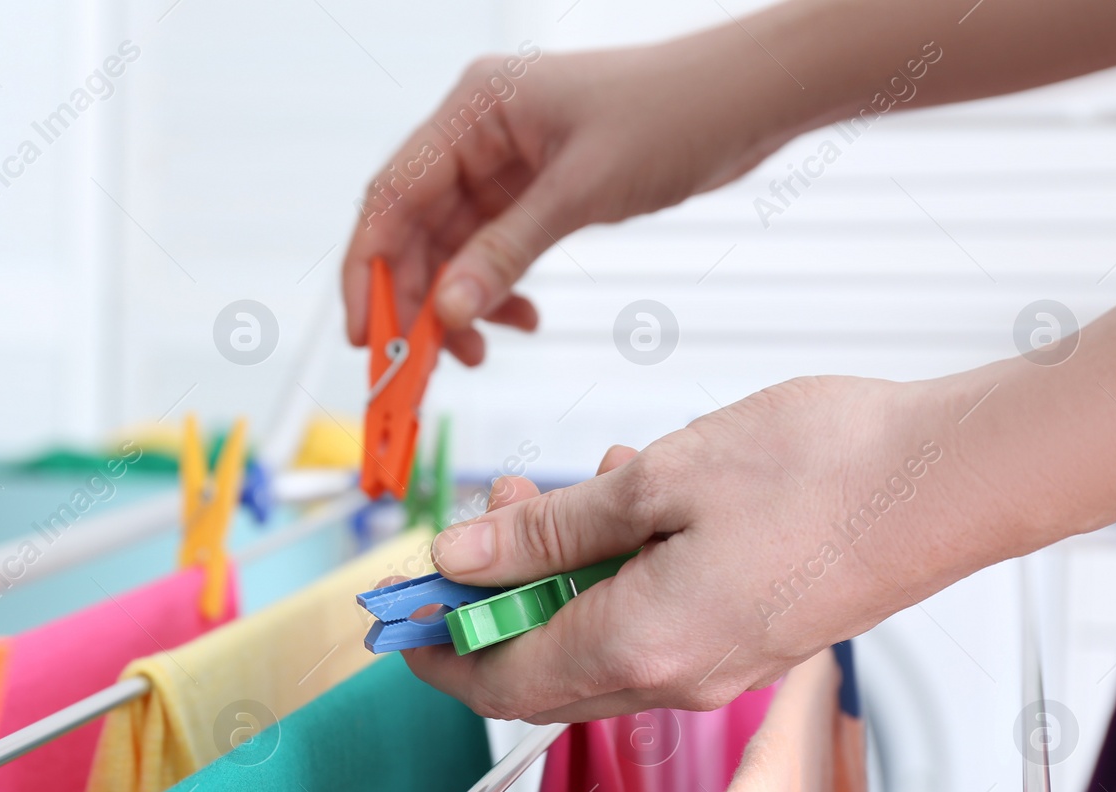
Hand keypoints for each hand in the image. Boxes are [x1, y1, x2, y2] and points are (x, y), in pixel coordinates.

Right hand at [341, 33, 798, 364]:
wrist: (750, 98)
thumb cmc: (675, 114)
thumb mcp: (582, 192)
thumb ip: (506, 254)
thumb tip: (447, 314)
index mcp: (474, 110)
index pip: (391, 197)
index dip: (371, 272)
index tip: (365, 337)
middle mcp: (479, 133)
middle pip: (417, 230)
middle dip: (416, 302)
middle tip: (417, 369)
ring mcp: (507, 162)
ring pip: (455, 248)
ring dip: (460, 305)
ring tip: (481, 354)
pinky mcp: (537, 189)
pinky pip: (495, 249)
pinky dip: (500, 291)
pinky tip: (524, 322)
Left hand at [402, 376, 962, 722]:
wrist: (951, 479)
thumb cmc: (819, 470)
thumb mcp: (656, 480)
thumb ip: (547, 531)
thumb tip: (458, 558)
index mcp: (641, 646)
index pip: (500, 681)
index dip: (438, 650)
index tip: (400, 613)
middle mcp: (676, 679)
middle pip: (543, 669)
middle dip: (493, 600)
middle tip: (484, 515)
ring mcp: (719, 667)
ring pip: (597, 641)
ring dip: (556, 577)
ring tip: (556, 491)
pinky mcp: (750, 642)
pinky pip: (651, 624)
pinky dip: (615, 573)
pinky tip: (627, 500)